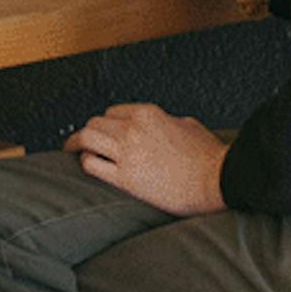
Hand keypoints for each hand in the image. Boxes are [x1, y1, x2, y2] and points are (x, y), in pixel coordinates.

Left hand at [66, 103, 230, 216]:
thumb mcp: (188, 124)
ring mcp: (127, 152)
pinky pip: (92, 164)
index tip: (104, 132)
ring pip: (86, 138)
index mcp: (148, 113)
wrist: (218, 179)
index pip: (112, 112)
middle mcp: (133, 128)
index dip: (107, 123)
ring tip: (72, 150)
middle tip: (82, 141)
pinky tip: (87, 165)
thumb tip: (163, 125)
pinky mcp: (126, 178)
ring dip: (77, 143)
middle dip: (88, 132)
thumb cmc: (209, 156)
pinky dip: (85, 162)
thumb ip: (168, 121)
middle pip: (95, 123)